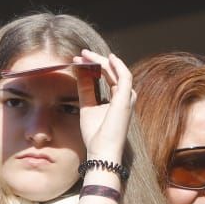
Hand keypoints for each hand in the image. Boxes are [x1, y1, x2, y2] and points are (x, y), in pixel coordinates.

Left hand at [75, 49, 133, 164]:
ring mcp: (127, 97)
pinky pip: (124, 75)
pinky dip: (116, 64)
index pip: (106, 76)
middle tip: (81, 53)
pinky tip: (106, 57)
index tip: (77, 60)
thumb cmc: (95, 134)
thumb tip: (79, 71)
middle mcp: (125, 96)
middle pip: (112, 71)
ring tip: (86, 54)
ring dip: (101, 60)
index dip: (93, 66)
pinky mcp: (126, 98)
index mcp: (117, 99)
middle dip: (96, 60)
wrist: (101, 150)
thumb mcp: (87, 106)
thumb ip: (85, 89)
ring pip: (116, 71)